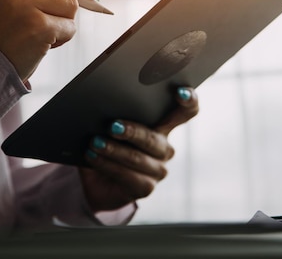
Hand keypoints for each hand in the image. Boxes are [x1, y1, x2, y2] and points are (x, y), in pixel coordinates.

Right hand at [0, 0, 94, 81]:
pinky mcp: (36, 26)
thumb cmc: (2, 25)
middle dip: (64, 1)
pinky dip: (62, 37)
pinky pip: (70, 26)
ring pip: (70, 3)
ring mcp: (20, 3)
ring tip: (39, 29)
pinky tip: (41, 41)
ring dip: (62, 20)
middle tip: (45, 16)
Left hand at [79, 87, 198, 211]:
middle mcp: (165, 147)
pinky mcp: (146, 188)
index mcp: (163, 125)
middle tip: (112, 126)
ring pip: (138, 158)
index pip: (186, 111)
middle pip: (153, 138)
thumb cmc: (105, 142)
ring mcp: (158, 169)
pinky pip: (128, 176)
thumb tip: (101, 99)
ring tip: (95, 143)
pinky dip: (107, 165)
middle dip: (132, 131)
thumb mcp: (109, 124)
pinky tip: (93, 157)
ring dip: (114, 150)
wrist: (95, 180)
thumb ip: (113, 111)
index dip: (189, 101)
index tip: (179, 92)